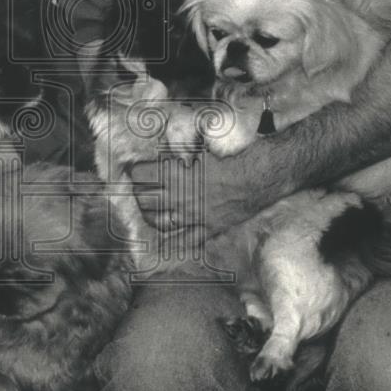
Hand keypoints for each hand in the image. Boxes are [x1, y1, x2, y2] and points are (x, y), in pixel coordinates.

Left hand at [126, 154, 249, 234]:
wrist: (254, 177)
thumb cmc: (228, 158)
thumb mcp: (197, 149)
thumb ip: (176, 153)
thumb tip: (160, 151)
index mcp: (174, 175)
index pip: (140, 175)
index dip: (135, 171)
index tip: (135, 169)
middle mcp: (178, 197)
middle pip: (144, 198)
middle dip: (138, 191)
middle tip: (140, 187)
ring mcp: (191, 216)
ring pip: (157, 221)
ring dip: (148, 213)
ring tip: (148, 207)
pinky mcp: (206, 228)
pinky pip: (184, 240)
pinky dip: (171, 241)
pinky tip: (163, 238)